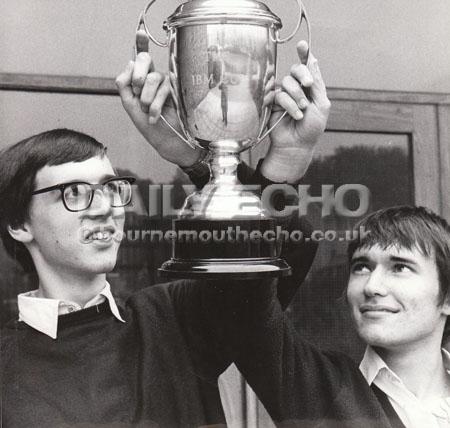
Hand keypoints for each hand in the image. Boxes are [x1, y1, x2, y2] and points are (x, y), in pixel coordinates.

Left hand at [115, 30, 203, 166]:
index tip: (138, 42)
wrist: (168, 143)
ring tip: (147, 111)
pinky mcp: (178, 91)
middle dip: (137, 74)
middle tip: (136, 90)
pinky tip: (153, 117)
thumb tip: (129, 62)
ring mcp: (167, 85)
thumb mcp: (130, 106)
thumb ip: (125, 85)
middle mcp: (154, 80)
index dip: (138, 49)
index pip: (138, 61)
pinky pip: (163, 88)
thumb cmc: (151, 127)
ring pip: (152, 77)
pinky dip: (155, 104)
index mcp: (142, 82)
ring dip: (146, 96)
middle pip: (144, 60)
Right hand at [261, 41, 330, 182]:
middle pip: (295, 70)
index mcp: (310, 87)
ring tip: (302, 110)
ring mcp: (283, 95)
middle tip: (309, 86)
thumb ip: (318, 83)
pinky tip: (294, 115)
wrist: (297, 145)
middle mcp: (296, 88)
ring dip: (297, 96)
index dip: (304, 54)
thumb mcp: (322, 104)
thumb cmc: (311, 128)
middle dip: (303, 76)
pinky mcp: (272, 104)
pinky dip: (289, 105)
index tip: (302, 45)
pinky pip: (278, 95)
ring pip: (287, 83)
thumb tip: (313, 60)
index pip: (307, 66)